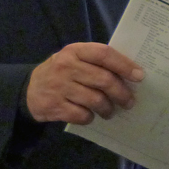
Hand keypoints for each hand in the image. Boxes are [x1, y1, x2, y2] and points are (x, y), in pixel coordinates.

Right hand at [26, 43, 143, 123]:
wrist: (29, 90)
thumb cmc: (63, 73)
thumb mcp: (75, 60)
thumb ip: (98, 63)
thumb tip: (132, 75)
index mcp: (75, 51)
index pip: (104, 54)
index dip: (124, 65)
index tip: (140, 76)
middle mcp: (65, 66)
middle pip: (104, 80)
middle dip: (121, 93)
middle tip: (129, 101)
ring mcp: (59, 87)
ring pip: (96, 100)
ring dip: (108, 108)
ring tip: (110, 111)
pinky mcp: (54, 106)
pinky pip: (82, 115)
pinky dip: (91, 117)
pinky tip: (91, 115)